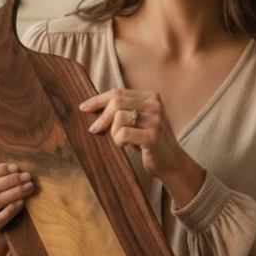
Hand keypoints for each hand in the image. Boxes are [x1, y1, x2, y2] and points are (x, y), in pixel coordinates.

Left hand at [79, 88, 203, 205]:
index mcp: (151, 97)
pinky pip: (123, 134)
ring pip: (118, 118)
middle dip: (101, 117)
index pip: (118, 92)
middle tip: (95, 130)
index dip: (98, 100)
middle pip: (116, 102)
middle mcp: (155, 105)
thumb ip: (122, 110)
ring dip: (113, 133)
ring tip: (121, 141)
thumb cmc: (149, 142)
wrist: (172, 164)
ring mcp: (156, 120)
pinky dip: (118, 141)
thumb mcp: (138, 121)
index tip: (83, 108)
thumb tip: (90, 107)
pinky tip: (125, 146)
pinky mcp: (153, 136)